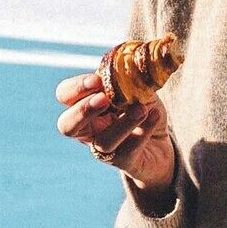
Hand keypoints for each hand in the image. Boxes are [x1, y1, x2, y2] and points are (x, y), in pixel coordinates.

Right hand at [56, 71, 176, 194]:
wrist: (161, 142)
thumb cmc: (142, 110)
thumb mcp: (137, 88)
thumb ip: (129, 78)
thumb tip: (130, 66)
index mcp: (85, 105)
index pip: (65, 95)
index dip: (76, 87)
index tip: (97, 79)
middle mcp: (88, 129)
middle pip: (67, 126)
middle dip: (82, 111)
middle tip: (103, 99)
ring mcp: (104, 149)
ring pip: (103, 142)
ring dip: (123, 123)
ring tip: (141, 109)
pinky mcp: (124, 161)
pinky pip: (129, 149)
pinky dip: (143, 130)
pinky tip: (154, 115)